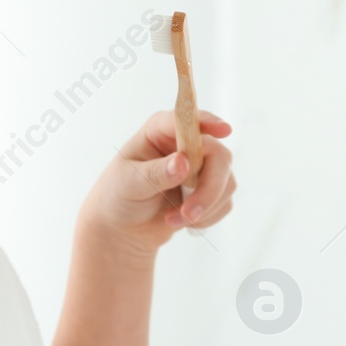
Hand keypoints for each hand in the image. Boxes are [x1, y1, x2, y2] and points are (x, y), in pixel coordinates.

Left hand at [80, 108, 235, 254]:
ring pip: (227, 182)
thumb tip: (183, 162)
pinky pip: (225, 202)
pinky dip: (207, 218)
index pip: (188, 119)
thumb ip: (155, 173)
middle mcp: (186, 143)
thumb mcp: (129, 183)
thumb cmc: (118, 195)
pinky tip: (182, 222)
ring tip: (172, 221)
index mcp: (161, 130)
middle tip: (189, 213)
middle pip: (218, 156)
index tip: (224, 130)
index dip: (208, 122)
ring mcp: (201, 166)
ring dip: (205, 208)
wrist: (122, 226)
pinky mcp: (210, 189)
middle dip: (209, 189)